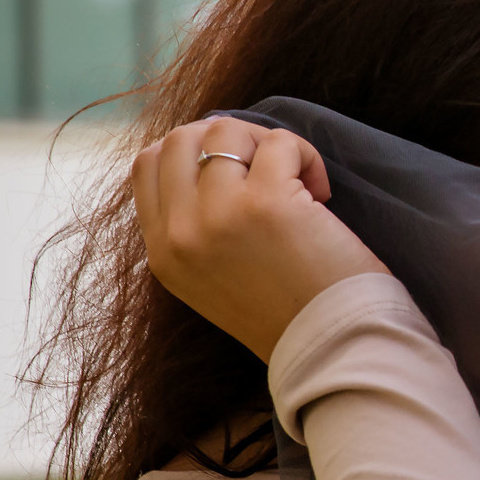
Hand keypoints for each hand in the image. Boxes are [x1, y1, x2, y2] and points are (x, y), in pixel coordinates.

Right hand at [130, 117, 388, 361]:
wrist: (332, 348)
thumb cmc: (288, 312)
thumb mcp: (210, 280)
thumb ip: (194, 229)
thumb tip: (207, 159)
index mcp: (162, 254)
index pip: (146, 166)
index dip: (192, 151)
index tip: (235, 167)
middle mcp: (180, 234)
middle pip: (180, 139)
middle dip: (229, 139)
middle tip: (269, 169)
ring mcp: (218, 216)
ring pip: (225, 131)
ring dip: (268, 144)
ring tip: (299, 182)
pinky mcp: (266, 203)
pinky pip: (278, 143)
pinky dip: (304, 154)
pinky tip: (321, 192)